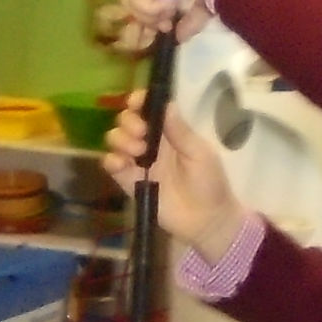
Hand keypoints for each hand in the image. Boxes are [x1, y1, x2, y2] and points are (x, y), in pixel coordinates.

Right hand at [102, 93, 244, 260]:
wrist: (206, 220)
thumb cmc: (209, 183)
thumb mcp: (200, 154)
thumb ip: (181, 131)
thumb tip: (166, 103)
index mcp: (169, 132)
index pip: (148, 109)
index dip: (139, 101)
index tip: (136, 102)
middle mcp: (151, 144)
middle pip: (127, 121)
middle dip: (129, 121)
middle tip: (142, 134)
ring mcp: (138, 163)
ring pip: (115, 140)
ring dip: (121, 139)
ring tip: (137, 151)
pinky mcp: (129, 182)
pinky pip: (111, 166)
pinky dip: (111, 160)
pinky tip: (122, 164)